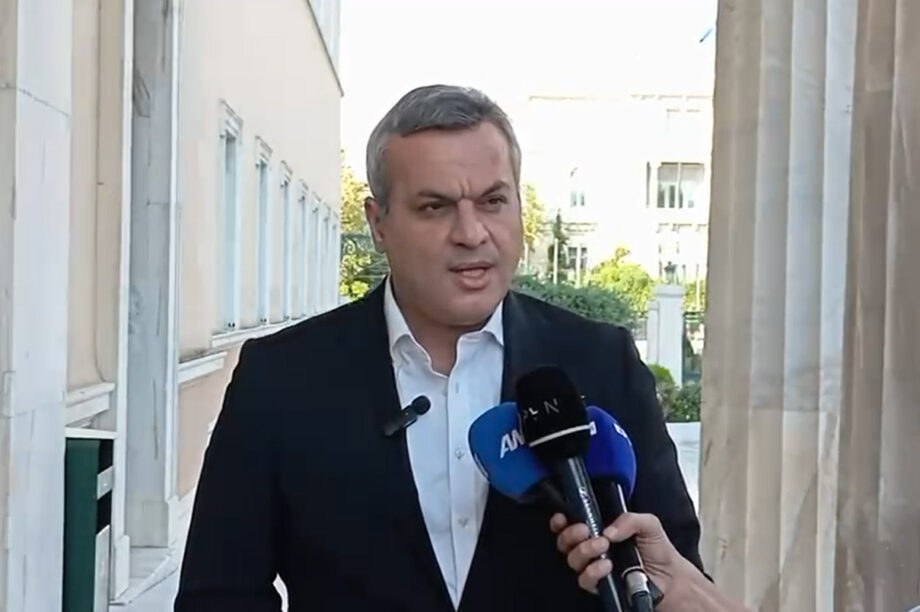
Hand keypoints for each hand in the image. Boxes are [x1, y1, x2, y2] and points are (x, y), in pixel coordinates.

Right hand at [550, 511, 687, 598]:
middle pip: (565, 541)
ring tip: (603, 546)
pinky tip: (606, 565)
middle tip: (586, 530)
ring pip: (572, 559)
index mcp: (599, 530)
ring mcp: (594, 567)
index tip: (563, 518)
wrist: (671, 579)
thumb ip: (629, 519)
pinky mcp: (599, 586)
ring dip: (583, 550)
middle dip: (571, 534)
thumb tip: (607, 531)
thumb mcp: (648, 524)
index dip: (561, 521)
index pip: (571, 524)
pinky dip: (592, 571)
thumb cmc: (658, 550)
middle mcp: (592, 548)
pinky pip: (585, 579)